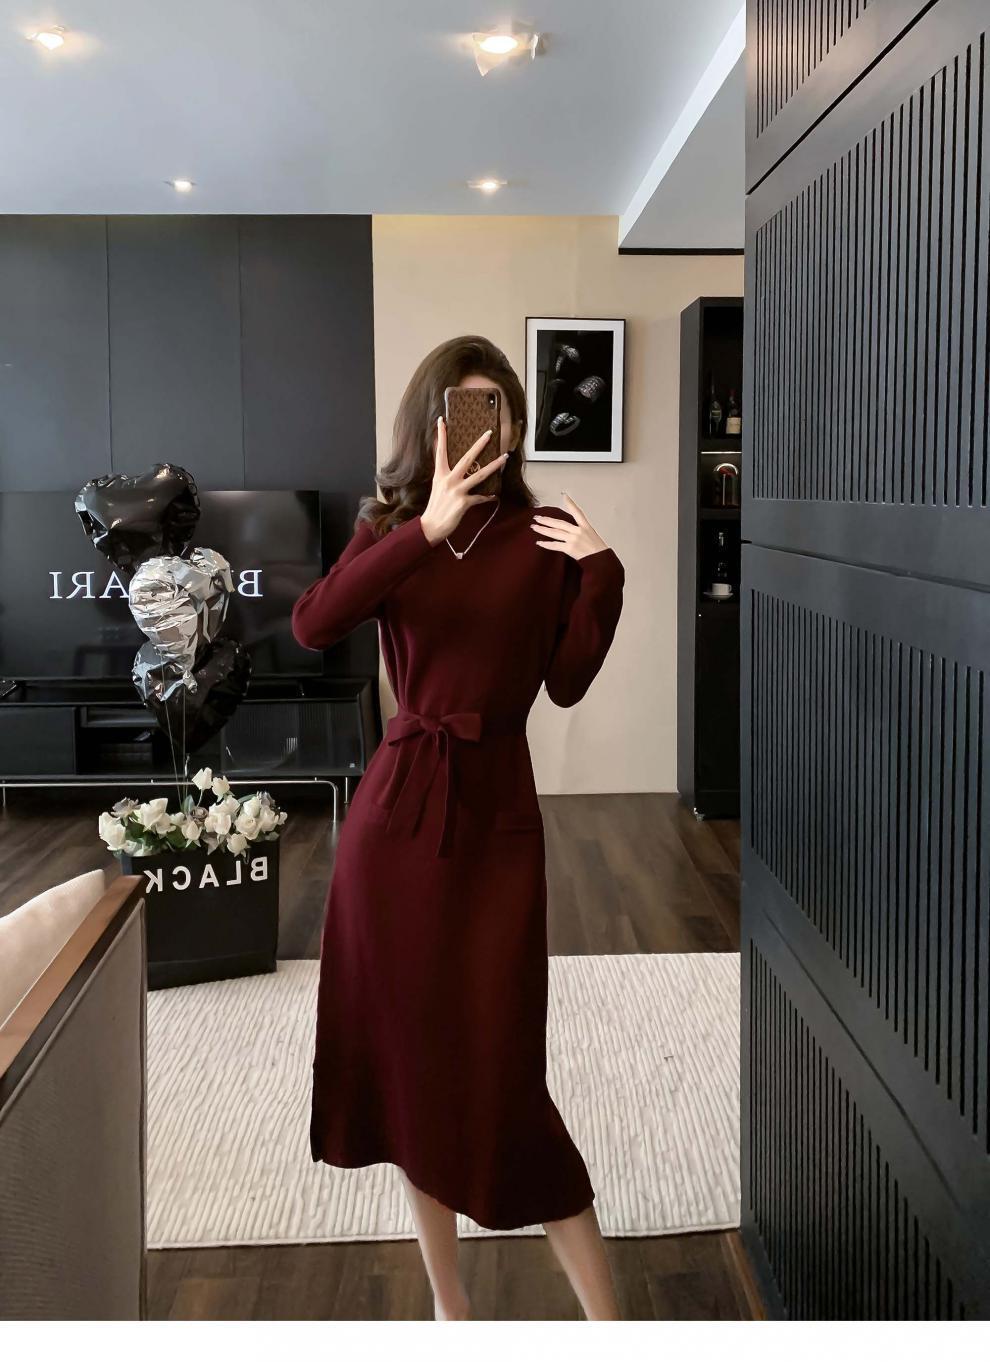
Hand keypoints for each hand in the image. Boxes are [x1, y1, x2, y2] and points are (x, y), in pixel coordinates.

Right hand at [419, 416, 508, 545]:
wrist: (431, 526)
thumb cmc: (435, 507)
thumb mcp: (438, 487)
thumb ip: (447, 477)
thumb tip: (459, 469)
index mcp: (440, 474)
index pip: (440, 451)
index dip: (441, 435)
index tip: (442, 421)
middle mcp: (448, 480)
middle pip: (467, 458)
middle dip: (479, 445)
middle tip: (489, 433)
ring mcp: (457, 491)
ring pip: (479, 475)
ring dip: (494, 466)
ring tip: (504, 458)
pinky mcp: (464, 503)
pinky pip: (480, 498)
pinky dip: (487, 497)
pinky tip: (494, 496)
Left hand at [529, 493, 609, 559]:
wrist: (600, 560)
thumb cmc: (597, 550)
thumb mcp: (592, 535)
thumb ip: (580, 531)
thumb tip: (568, 530)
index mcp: (585, 526)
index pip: (577, 512)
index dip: (570, 503)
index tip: (564, 495)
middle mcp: (578, 531)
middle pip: (559, 523)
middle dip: (546, 520)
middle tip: (536, 517)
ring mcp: (573, 539)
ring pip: (554, 533)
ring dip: (543, 530)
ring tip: (534, 527)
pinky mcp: (570, 548)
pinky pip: (555, 545)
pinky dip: (546, 544)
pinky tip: (539, 542)